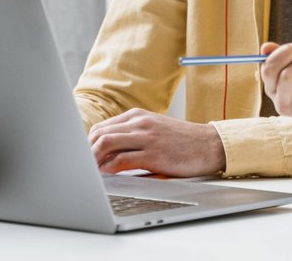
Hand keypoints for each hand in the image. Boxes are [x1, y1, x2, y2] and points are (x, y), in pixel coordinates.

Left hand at [88, 109, 226, 176]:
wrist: (209, 144)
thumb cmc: (182, 141)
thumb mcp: (155, 129)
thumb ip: (132, 135)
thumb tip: (104, 153)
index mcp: (139, 115)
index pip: (101, 128)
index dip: (87, 146)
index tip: (83, 160)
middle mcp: (141, 122)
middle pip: (99, 134)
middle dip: (85, 153)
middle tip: (82, 169)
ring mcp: (147, 137)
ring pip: (106, 143)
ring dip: (92, 160)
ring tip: (90, 173)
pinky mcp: (154, 154)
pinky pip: (121, 160)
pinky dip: (109, 169)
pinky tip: (107, 176)